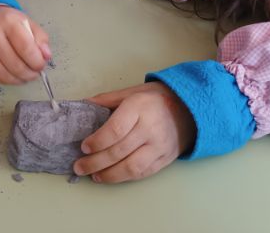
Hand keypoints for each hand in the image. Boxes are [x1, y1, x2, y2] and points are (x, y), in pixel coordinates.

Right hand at [0, 6, 51, 84]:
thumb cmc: (8, 22)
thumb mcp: (28, 23)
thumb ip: (40, 39)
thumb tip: (46, 56)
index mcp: (8, 22)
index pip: (25, 48)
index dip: (36, 61)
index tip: (41, 65)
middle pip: (16, 65)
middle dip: (30, 74)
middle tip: (36, 73)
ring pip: (6, 75)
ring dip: (21, 79)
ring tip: (27, 75)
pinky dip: (10, 81)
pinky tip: (15, 75)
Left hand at [73, 82, 194, 183]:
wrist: (189, 109)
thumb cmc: (155, 99)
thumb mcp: (131, 92)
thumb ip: (107, 99)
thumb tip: (83, 105)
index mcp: (140, 107)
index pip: (115, 129)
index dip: (98, 141)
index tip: (84, 147)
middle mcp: (151, 128)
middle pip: (120, 150)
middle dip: (96, 162)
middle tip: (79, 166)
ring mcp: (160, 146)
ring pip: (132, 167)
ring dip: (109, 175)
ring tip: (93, 176)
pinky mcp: (165, 159)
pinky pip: (143, 173)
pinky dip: (124, 177)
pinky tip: (111, 177)